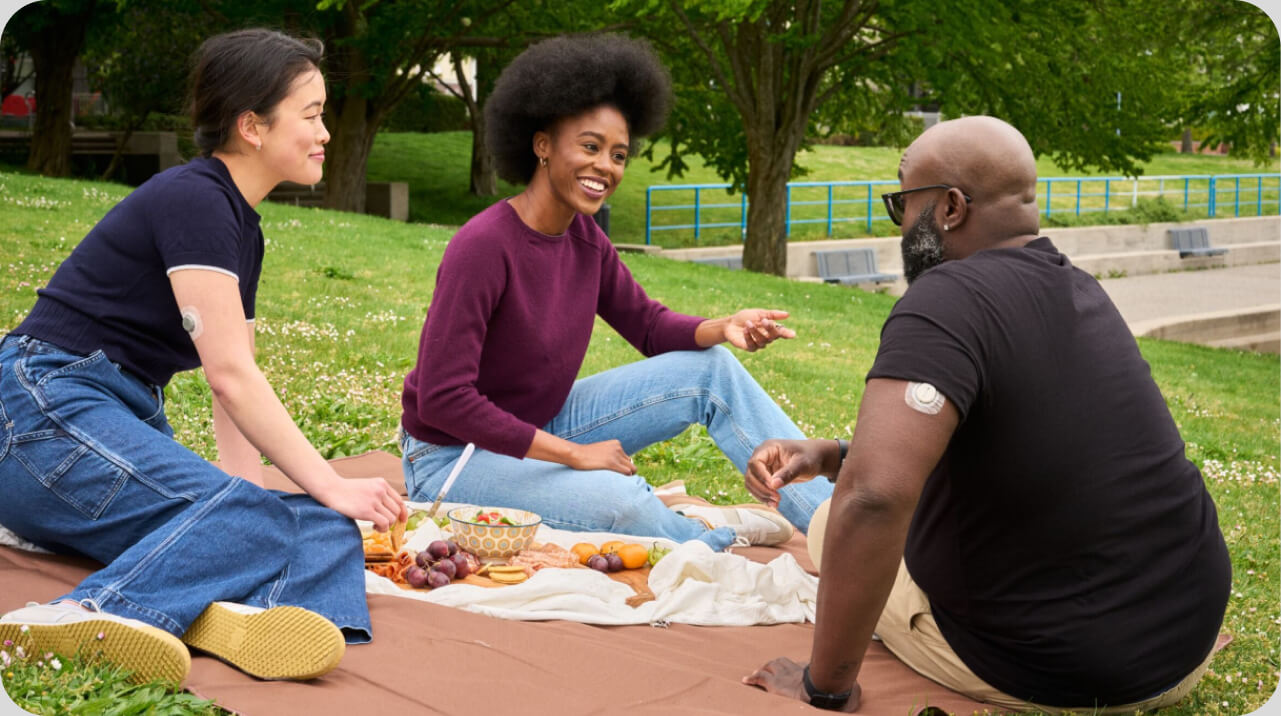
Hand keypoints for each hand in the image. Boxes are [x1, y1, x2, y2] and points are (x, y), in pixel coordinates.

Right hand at [314, 476, 406, 531]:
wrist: (331, 488)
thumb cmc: (347, 490)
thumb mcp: (367, 486)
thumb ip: (379, 494)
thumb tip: (390, 511)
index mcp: (382, 484)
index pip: (400, 501)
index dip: (403, 513)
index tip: (402, 520)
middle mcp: (380, 490)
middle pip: (397, 511)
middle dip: (391, 520)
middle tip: (380, 523)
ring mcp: (374, 500)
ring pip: (392, 518)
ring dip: (385, 525)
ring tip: (375, 524)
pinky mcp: (367, 510)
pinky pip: (384, 523)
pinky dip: (381, 528)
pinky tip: (373, 526)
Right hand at [568, 439, 635, 475]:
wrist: (576, 454)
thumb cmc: (585, 456)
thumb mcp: (600, 451)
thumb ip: (609, 455)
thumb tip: (617, 466)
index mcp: (616, 443)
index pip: (627, 458)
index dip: (623, 467)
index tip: (615, 473)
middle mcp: (618, 448)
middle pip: (630, 463)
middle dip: (627, 471)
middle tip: (618, 479)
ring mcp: (615, 455)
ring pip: (632, 468)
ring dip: (627, 476)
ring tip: (617, 481)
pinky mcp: (612, 463)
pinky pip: (627, 472)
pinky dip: (626, 478)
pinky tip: (618, 481)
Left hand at [723, 309, 795, 351]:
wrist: (730, 324)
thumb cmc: (745, 317)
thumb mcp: (759, 313)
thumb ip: (772, 314)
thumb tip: (787, 314)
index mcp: (771, 329)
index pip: (781, 332)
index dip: (787, 334)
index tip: (793, 334)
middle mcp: (767, 337)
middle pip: (773, 336)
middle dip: (770, 328)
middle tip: (764, 320)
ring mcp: (759, 344)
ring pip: (762, 341)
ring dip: (755, 331)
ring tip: (748, 323)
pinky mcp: (750, 348)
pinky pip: (752, 345)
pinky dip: (749, 337)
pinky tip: (744, 330)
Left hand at [742, 657, 860, 711]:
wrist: (818, 692)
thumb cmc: (830, 691)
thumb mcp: (840, 689)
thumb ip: (848, 691)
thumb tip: (859, 694)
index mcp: (807, 671)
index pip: (798, 666)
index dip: (794, 668)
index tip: (794, 671)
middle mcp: (794, 669)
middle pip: (781, 662)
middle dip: (776, 665)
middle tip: (772, 670)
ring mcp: (783, 675)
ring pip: (770, 667)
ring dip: (764, 670)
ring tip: (758, 675)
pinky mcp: (774, 683)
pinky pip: (760, 678)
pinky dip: (752, 678)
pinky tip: (746, 681)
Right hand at [745, 439, 833, 506]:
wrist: (815, 458)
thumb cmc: (810, 456)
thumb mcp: (802, 463)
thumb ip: (788, 473)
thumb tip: (774, 485)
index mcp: (768, 448)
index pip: (755, 463)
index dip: (761, 477)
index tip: (773, 488)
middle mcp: (762, 457)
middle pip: (750, 475)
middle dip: (761, 489)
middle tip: (776, 499)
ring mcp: (762, 467)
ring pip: (751, 484)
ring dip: (761, 495)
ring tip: (776, 504)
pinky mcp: (765, 477)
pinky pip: (758, 489)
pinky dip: (763, 497)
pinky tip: (774, 504)